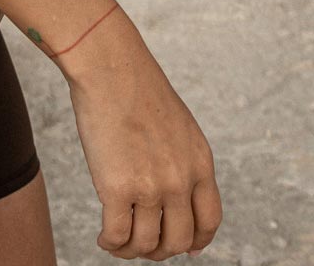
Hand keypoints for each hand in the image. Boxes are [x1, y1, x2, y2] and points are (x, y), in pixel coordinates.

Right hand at [64, 13, 222, 259]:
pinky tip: (103, 238)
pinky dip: (110, 244)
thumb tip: (175, 189)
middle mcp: (181, 180)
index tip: (183, 247)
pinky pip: (117, 236)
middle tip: (142, 245)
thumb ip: (182, 158)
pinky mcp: (116, 188)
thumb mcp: (177, 125)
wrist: (110, 66)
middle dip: (160, 250)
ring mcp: (150, 187)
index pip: (209, 221)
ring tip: (117, 242)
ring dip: (132, 251)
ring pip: (147, 245)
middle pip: (179, 241)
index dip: (196, 242)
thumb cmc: (136, 87)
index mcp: (200, 163)